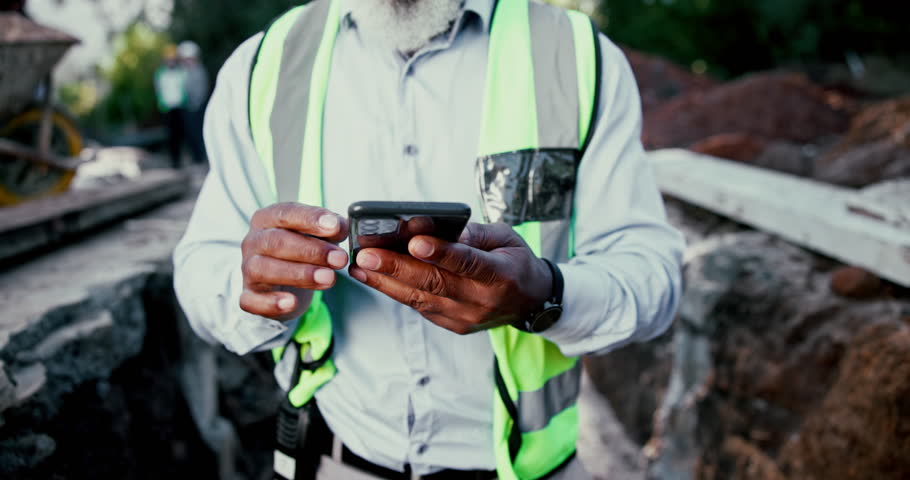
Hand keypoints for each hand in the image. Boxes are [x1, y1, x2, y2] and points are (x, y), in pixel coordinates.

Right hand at [240, 203, 348, 319]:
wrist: (284, 281)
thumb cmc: (301, 249)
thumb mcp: (318, 234)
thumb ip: (330, 228)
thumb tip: (341, 227)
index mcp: (267, 218)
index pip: (285, 213)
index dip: (310, 219)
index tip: (334, 226)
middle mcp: (253, 241)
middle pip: (277, 242)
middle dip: (311, 250)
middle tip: (339, 258)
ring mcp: (248, 269)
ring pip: (264, 269)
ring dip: (299, 274)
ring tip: (329, 278)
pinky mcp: (248, 296)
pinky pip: (252, 300)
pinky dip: (271, 302)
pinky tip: (291, 302)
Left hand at [349, 223, 552, 334]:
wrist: (530, 302)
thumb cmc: (514, 261)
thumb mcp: (504, 238)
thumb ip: (471, 233)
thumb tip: (430, 227)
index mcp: (501, 275)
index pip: (468, 263)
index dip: (442, 253)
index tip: (415, 241)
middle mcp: (482, 300)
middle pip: (435, 283)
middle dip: (397, 267)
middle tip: (367, 254)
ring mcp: (466, 317)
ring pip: (421, 299)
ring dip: (386, 282)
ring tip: (359, 265)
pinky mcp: (452, 325)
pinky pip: (420, 307)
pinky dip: (395, 290)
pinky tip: (373, 277)